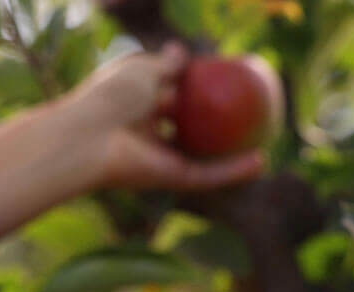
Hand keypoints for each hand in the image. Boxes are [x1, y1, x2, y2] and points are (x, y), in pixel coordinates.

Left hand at [66, 42, 265, 190]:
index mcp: (136, 105)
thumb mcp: (141, 70)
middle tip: (246, 112)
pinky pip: (208, 175)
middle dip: (212, 124)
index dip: (192, 88)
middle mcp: (148, 133)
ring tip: (264, 144)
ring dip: (232, 156)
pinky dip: (234, 171)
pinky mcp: (170, 178)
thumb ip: (164, 63)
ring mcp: (160, 157)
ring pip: (202, 158)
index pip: (168, 95)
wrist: (89, 137)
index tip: (219, 78)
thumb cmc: (110, 97)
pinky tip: (260, 163)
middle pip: (186, 130)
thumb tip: (182, 51)